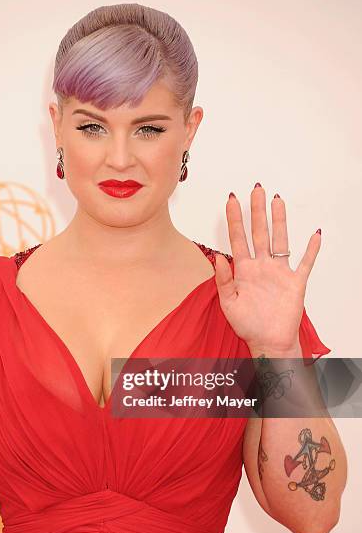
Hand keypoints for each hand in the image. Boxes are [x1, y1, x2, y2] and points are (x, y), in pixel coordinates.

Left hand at [214, 184, 321, 353]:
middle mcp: (261, 266)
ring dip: (280, 221)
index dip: (234, 220)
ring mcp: (279, 272)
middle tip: (256, 190)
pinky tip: (315, 234)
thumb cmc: (248, 325)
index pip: (238, 239)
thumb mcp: (228, 304)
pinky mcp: (295, 282)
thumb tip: (218, 257)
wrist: (268, 342)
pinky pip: (305, 263)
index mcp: (244, 271)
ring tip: (278, 201)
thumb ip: (224, 280)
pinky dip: (311, 250)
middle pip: (259, 232)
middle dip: (257, 211)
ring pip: (280, 240)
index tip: (230, 200)